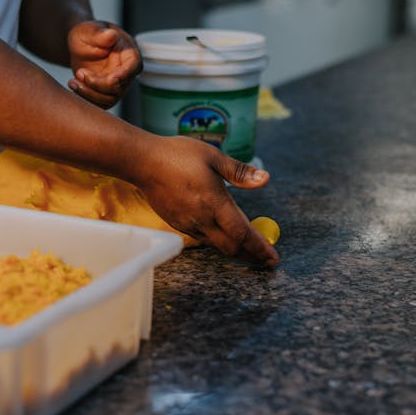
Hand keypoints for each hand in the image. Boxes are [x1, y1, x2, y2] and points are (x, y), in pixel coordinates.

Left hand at [67, 20, 141, 108]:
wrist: (79, 45)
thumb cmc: (87, 34)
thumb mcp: (89, 29)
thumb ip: (100, 33)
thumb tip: (111, 35)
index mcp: (128, 53)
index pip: (134, 66)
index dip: (125, 74)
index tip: (111, 79)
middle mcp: (126, 71)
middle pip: (120, 87)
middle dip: (98, 84)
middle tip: (80, 73)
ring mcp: (117, 84)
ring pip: (109, 99)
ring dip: (89, 94)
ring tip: (73, 81)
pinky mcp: (105, 93)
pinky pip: (99, 104)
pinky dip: (85, 98)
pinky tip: (73, 85)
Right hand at [135, 136, 279, 267]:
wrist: (142, 162)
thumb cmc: (178, 154)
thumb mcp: (213, 157)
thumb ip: (240, 172)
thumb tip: (265, 179)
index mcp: (214, 202)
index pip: (242, 233)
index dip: (260, 247)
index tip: (273, 257)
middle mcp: (202, 218)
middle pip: (231, 247)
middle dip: (251, 255)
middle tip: (265, 259)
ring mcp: (188, 223)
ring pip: (216, 245)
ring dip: (234, 251)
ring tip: (249, 252)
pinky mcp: (177, 223)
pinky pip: (203, 238)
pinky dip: (218, 242)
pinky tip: (223, 236)